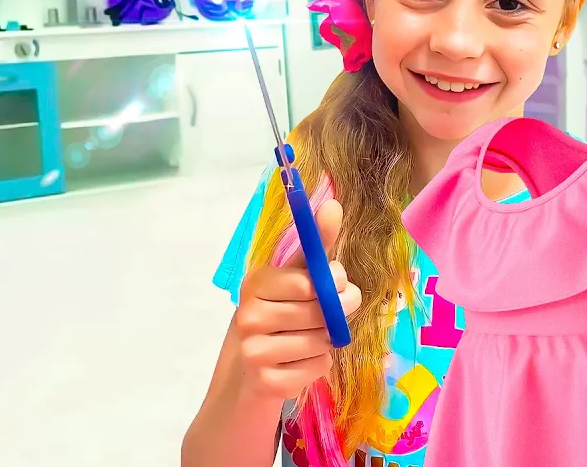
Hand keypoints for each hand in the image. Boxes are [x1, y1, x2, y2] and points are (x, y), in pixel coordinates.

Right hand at [232, 199, 362, 400]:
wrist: (252, 368)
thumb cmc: (284, 312)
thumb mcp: (299, 275)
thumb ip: (318, 243)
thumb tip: (333, 203)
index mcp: (257, 282)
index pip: (309, 282)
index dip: (334, 283)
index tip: (336, 283)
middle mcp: (248, 315)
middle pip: (320, 313)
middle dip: (337, 313)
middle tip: (332, 315)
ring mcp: (253, 352)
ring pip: (321, 342)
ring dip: (327, 341)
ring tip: (309, 338)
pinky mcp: (266, 383)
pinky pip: (317, 368)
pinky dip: (319, 365)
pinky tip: (300, 361)